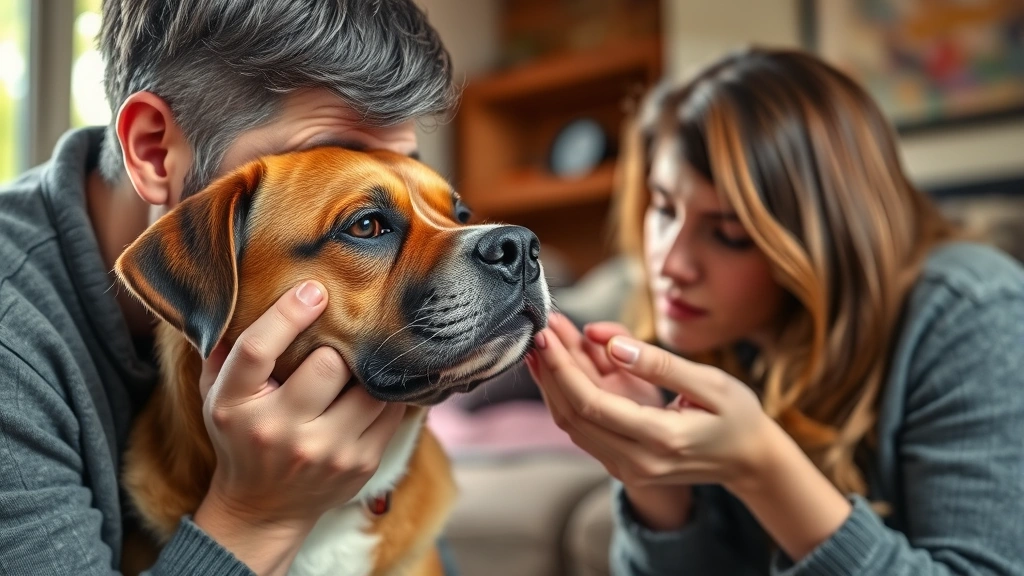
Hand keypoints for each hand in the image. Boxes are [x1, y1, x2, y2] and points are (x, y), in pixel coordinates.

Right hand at [193, 281, 405, 574]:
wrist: (261, 509)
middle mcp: (279, 431)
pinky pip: (391, 411)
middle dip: (339, 346)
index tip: (314, 290)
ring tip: (365, 358)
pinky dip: (388, 393)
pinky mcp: (360, 464)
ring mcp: (324, 452)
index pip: (257, 350)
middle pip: (328, 365)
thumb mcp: (216, 395)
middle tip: (343, 338)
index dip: (288, 313)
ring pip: (368, 388)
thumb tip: (247, 290)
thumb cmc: (241, 436)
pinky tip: (377, 385)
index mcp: (235, 406)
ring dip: (368, 369)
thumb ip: (226, 348)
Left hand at [525, 325, 771, 492]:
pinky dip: (567, 399)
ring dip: (553, 386)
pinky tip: (561, 370)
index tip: (546, 335)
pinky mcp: (622, 466)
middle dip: (550, 372)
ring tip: (543, 346)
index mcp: (661, 439)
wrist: (750, 461)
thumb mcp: (711, 383)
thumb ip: (660, 364)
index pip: (591, 404)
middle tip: (539, 333)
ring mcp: (627, 470)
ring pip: (572, 427)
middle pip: (572, 417)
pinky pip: (584, 431)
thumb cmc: (737, 417)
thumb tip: (612, 345)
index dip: (563, 368)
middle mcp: (637, 462)